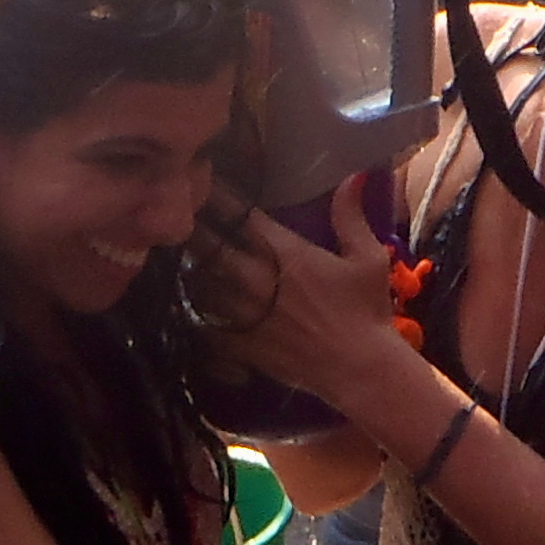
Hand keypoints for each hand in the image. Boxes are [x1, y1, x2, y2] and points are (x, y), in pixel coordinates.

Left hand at [199, 182, 412, 417]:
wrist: (359, 369)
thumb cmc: (367, 311)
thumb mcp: (368, 258)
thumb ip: (351, 216)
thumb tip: (353, 175)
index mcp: (285, 253)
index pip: (240, 216)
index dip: (218, 196)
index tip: (203, 181)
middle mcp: (256, 279)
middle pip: (208, 246)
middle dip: (192, 227)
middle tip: (178, 214)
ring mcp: (243, 313)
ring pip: (198, 282)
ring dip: (187, 266)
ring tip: (177, 254)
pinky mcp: (237, 343)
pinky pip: (201, 322)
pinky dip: (191, 309)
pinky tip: (186, 301)